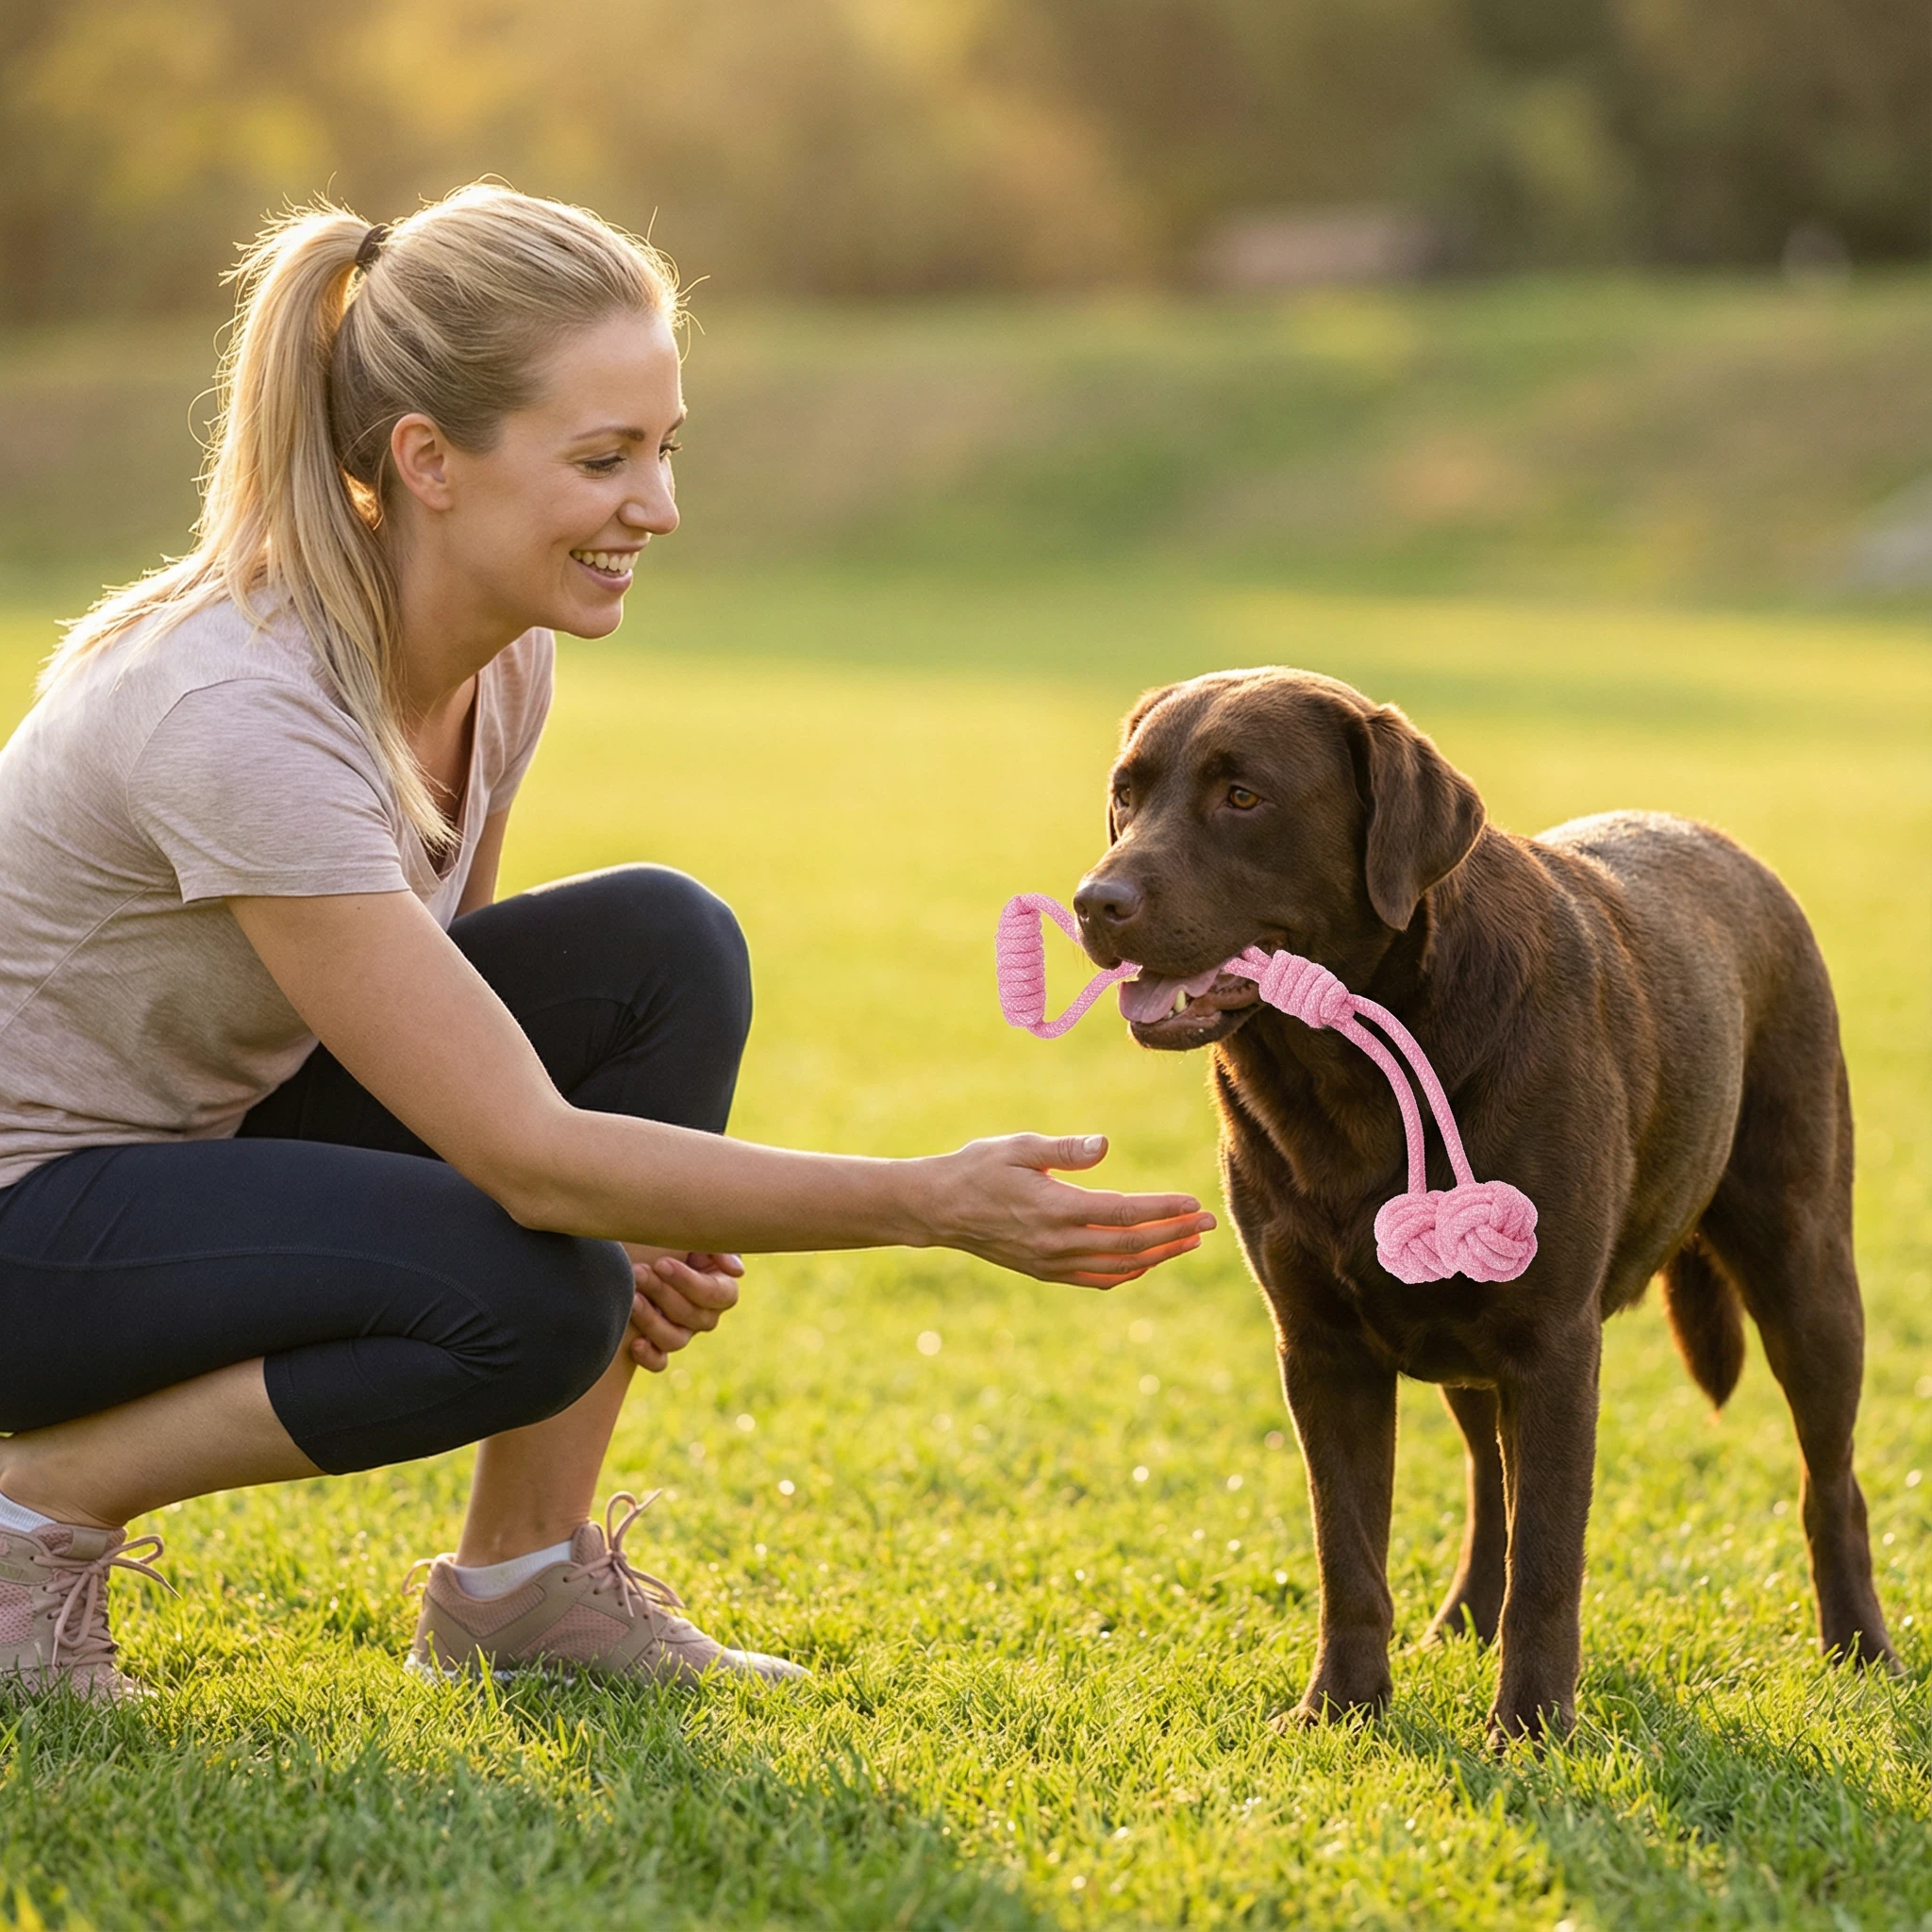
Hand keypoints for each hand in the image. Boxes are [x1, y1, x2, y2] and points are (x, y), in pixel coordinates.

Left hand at [625, 1245, 743, 1371]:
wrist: (636, 1251)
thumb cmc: (668, 1238)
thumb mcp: (692, 1235)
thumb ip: (718, 1247)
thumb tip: (736, 1272)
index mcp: (720, 1286)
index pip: (716, 1294)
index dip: (689, 1282)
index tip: (662, 1263)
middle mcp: (705, 1314)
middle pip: (693, 1316)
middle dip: (663, 1293)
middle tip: (638, 1272)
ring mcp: (683, 1333)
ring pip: (676, 1340)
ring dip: (652, 1321)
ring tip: (631, 1299)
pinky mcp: (659, 1346)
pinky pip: (660, 1362)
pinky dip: (649, 1356)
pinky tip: (634, 1342)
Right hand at [928, 1134, 1212, 1287]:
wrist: (938, 1208)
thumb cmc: (978, 1167)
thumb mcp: (1018, 1146)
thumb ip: (1064, 1149)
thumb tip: (1105, 1145)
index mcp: (1054, 1208)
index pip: (1123, 1214)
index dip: (1162, 1210)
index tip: (1193, 1202)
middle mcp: (1057, 1243)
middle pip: (1130, 1246)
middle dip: (1174, 1234)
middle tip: (1208, 1222)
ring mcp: (1051, 1263)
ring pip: (1119, 1267)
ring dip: (1159, 1255)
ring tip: (1189, 1240)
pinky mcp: (1045, 1271)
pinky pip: (1097, 1279)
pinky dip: (1128, 1272)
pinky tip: (1146, 1261)